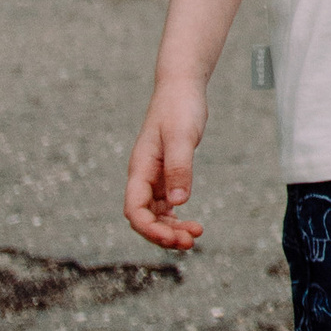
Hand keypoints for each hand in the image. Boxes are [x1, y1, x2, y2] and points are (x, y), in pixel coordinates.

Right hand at [125, 78, 206, 249]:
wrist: (182, 88)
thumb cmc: (179, 108)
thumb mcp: (182, 137)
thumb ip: (179, 168)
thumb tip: (177, 202)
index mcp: (140, 168)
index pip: (134, 209)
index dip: (149, 229)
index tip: (173, 238)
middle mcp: (143, 176)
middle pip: (145, 218)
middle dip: (164, 234)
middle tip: (192, 242)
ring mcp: (153, 177)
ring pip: (156, 214)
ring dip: (172, 229)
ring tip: (196, 235)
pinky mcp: (166, 174)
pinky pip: (166, 206)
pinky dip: (177, 218)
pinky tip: (192, 224)